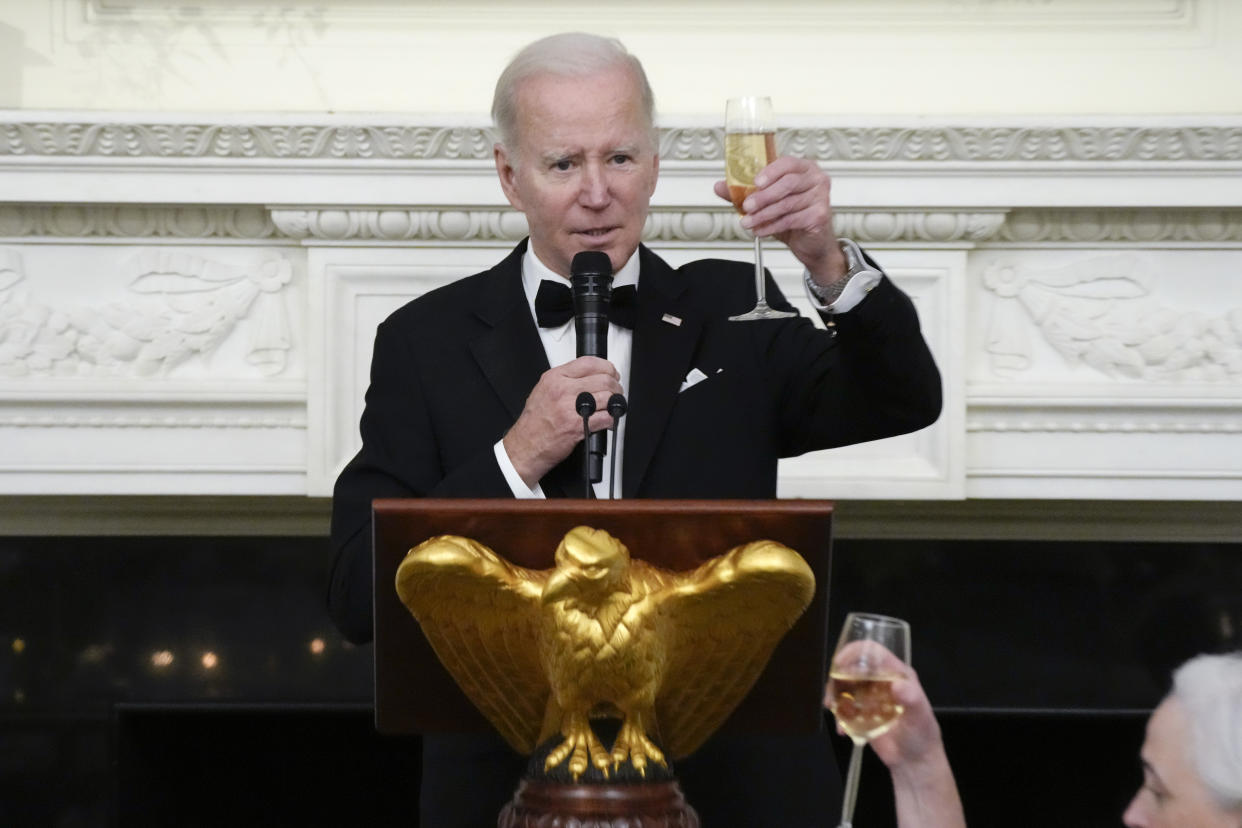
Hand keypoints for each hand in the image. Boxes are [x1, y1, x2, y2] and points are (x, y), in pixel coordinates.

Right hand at [502, 356, 623, 487]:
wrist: (524, 446)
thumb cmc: (533, 422)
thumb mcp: (543, 390)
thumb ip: (564, 379)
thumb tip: (589, 376)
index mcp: (555, 378)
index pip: (589, 362)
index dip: (607, 367)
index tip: (611, 373)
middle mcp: (562, 390)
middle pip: (603, 379)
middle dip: (615, 386)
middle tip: (616, 392)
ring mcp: (570, 407)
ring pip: (608, 397)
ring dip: (616, 403)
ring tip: (613, 407)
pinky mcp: (578, 426)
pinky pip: (606, 417)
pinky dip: (612, 419)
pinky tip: (607, 421)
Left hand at [714, 156, 845, 284]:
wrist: (811, 241)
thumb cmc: (793, 216)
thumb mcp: (766, 202)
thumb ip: (745, 192)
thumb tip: (720, 186)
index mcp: (804, 168)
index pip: (787, 163)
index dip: (770, 172)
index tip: (755, 182)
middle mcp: (816, 179)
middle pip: (788, 183)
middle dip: (763, 196)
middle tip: (747, 206)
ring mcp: (821, 197)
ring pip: (787, 203)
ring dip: (763, 214)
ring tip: (748, 222)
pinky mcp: (819, 216)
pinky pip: (791, 220)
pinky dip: (772, 226)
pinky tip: (760, 230)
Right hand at [824, 642, 942, 770]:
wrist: (914, 761)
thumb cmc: (922, 734)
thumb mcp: (920, 716)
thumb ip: (911, 698)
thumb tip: (897, 684)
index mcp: (896, 673)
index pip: (873, 652)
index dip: (855, 652)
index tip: (840, 663)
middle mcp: (880, 681)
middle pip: (853, 667)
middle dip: (838, 676)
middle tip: (831, 692)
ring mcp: (869, 697)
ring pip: (844, 686)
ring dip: (834, 695)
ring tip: (831, 709)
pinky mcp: (860, 713)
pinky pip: (843, 707)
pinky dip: (838, 716)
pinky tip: (841, 729)